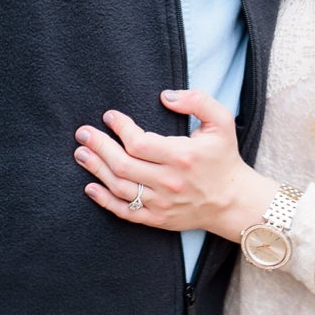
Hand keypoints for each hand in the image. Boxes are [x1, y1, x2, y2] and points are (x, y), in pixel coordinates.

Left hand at [75, 88, 273, 244]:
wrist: (232, 200)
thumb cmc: (224, 158)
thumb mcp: (222, 122)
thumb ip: (198, 101)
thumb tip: (166, 96)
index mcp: (183, 156)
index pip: (139, 142)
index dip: (120, 128)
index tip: (110, 116)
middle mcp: (169, 181)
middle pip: (122, 164)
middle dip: (98, 146)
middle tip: (83, 133)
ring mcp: (161, 203)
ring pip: (119, 186)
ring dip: (96, 169)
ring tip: (81, 153)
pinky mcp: (157, 218)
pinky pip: (124, 211)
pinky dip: (103, 200)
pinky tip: (90, 187)